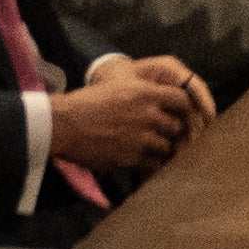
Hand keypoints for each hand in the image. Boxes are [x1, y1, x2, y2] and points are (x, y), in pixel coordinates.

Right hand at [51, 58, 202, 170]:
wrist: (65, 124)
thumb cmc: (88, 102)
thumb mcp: (120, 86)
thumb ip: (145, 92)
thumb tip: (163, 100)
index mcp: (147, 93)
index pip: (182, 99)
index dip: (183, 108)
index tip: (179, 114)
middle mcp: (149, 115)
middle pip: (178, 126)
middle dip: (173, 130)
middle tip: (167, 135)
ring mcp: (141, 137)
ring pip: (167, 146)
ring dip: (163, 148)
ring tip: (152, 148)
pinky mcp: (131, 157)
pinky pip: (153, 163)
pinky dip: (151, 163)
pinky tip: (143, 160)